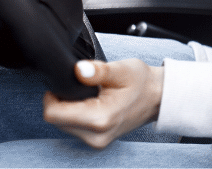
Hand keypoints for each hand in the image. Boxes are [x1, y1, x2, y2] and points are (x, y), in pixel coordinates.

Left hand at [43, 59, 163, 148]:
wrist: (158, 97)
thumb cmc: (143, 83)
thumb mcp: (122, 70)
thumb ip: (98, 70)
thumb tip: (78, 69)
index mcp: (100, 119)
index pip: (53, 114)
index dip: (52, 95)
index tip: (66, 82)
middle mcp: (95, 136)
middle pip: (56, 120)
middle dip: (62, 100)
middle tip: (83, 86)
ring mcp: (96, 141)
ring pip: (62, 125)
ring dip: (69, 108)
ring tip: (90, 94)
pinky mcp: (96, 141)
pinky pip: (73, 128)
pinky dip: (76, 114)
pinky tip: (92, 103)